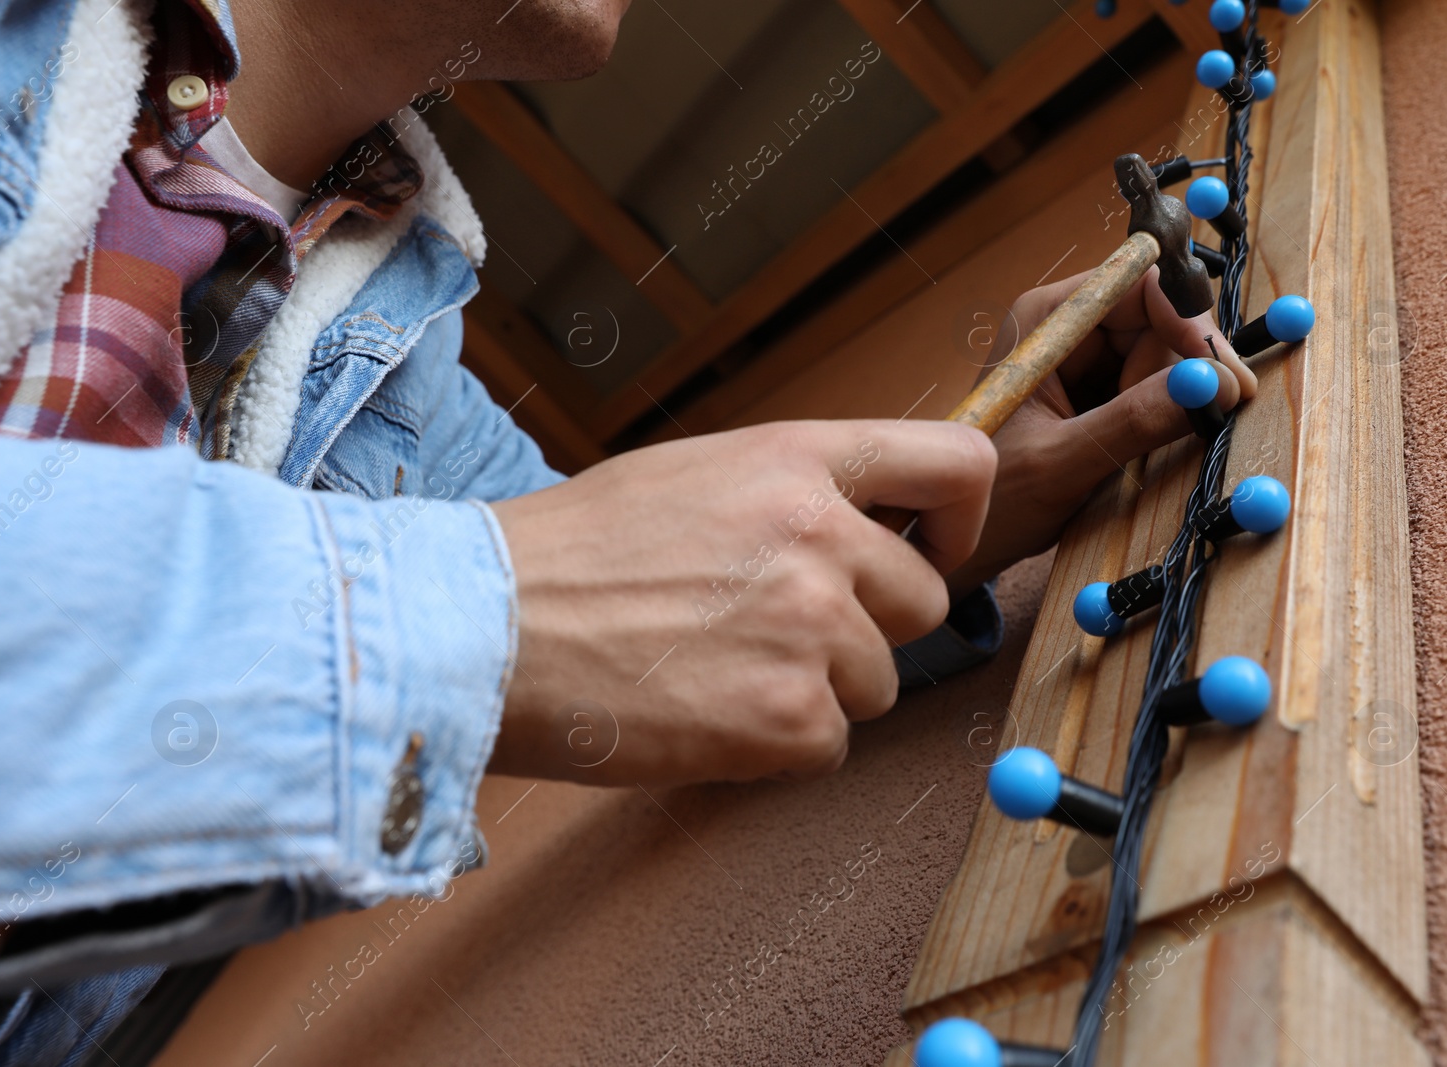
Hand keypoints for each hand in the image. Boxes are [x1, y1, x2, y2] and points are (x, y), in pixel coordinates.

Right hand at [487, 420, 994, 786]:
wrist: (484, 629)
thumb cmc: (573, 552)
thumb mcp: (696, 475)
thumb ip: (797, 492)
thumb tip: (871, 533)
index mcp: (798, 460)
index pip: (957, 463)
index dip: (961, 517)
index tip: (934, 550)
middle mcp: (821, 537)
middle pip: (924, 601)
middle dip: (867, 627)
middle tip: (775, 635)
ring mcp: (811, 630)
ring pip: (879, 680)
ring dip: (817, 689)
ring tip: (717, 670)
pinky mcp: (788, 719)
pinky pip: (830, 743)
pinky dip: (778, 743)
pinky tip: (704, 713)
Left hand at [946, 265, 1257, 593]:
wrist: (960, 540)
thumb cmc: (991, 502)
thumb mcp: (1062, 464)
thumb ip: (1134, 422)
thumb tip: (1213, 385)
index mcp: (1048, 317)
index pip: (1141, 285)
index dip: (1190, 321)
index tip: (1221, 375)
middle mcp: (1070, 325)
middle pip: (1163, 319)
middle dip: (1184, 371)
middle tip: (1206, 419)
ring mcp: (1085, 358)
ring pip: (1167, 358)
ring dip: (1173, 401)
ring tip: (1133, 451)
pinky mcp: (1099, 391)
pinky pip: (1154, 388)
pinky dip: (1164, 417)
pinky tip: (1142, 451)